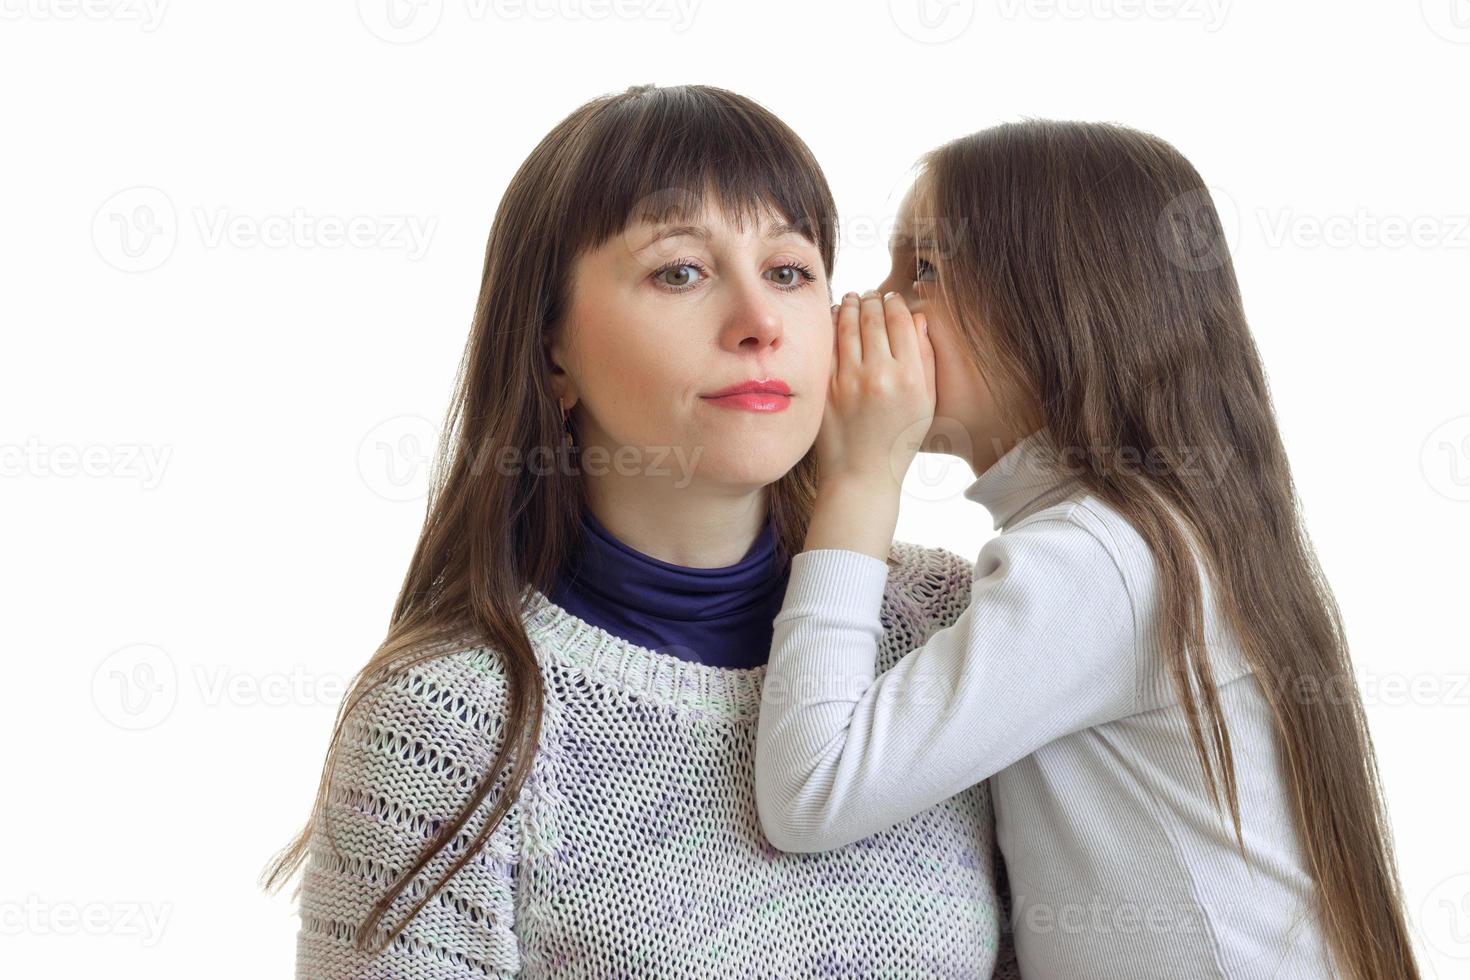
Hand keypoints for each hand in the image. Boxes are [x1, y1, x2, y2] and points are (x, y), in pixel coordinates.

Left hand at [800, 289, 935, 561]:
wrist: (863, 475)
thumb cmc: (899, 440)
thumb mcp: (926, 402)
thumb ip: (926, 359)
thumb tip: (918, 319)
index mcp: (910, 378)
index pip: (901, 322)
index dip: (896, 304)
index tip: (892, 298)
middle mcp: (880, 376)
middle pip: (874, 318)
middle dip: (872, 300)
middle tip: (870, 295)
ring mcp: (849, 382)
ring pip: (847, 326)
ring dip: (850, 306)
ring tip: (852, 299)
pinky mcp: (826, 389)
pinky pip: (827, 346)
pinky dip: (831, 326)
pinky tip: (834, 318)